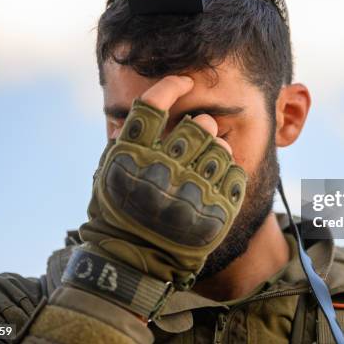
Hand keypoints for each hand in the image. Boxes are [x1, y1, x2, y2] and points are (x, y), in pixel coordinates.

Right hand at [79, 76, 246, 289]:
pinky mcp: (215, 212)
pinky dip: (229, 169)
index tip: (183, 81)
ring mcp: (190, 193)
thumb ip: (125, 139)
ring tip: (209, 155)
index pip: (153, 103)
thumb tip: (148, 107)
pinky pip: (234, 174)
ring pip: (220, 147)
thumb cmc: (118, 212)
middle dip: (200, 124)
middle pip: (196, 125)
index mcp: (131, 156)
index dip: (171, 85)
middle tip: (199, 131)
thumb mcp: (108, 172)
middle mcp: (162, 171)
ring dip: (217, 145)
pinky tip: (218, 176)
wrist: (133, 262)